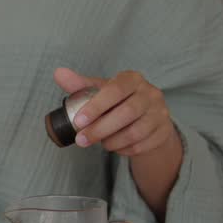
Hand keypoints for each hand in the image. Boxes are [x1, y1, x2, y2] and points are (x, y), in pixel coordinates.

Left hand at [53, 68, 173, 156]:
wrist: (147, 119)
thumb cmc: (118, 102)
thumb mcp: (100, 91)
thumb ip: (80, 85)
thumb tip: (58, 73)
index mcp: (133, 79)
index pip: (116, 90)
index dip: (96, 106)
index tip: (78, 121)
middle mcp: (150, 93)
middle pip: (126, 113)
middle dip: (100, 129)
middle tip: (81, 140)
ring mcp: (160, 113)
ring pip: (135, 132)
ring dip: (112, 141)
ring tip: (100, 142)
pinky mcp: (164, 132)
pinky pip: (141, 145)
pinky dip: (123, 149)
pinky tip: (115, 146)